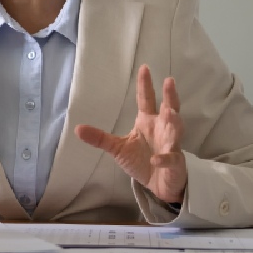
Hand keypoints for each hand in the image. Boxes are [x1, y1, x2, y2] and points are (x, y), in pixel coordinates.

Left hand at [75, 64, 187, 203]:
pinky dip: (164, 159)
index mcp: (147, 121)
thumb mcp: (117, 147)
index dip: (145, 85)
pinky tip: (156, 159)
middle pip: (169, 109)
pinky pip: (170, 158)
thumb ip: (100, 138)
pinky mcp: (173, 162)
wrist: (158, 184)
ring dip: (174, 122)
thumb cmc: (141, 160)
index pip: (147, 99)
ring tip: (171, 113)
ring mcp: (170, 144)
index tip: (144, 68)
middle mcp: (162, 128)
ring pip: (176, 130)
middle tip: (169, 81)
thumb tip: (77, 129)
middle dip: (170, 96)